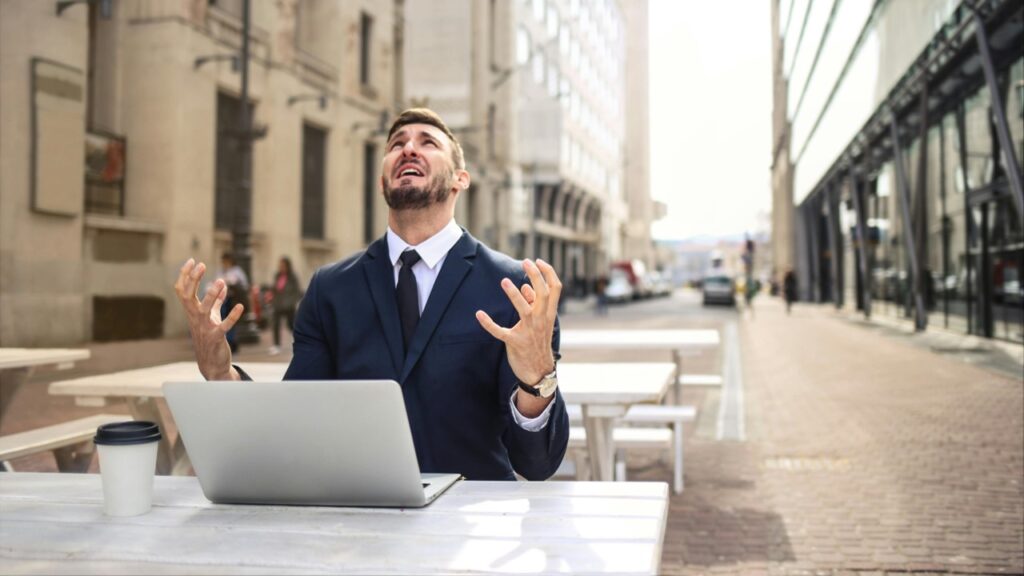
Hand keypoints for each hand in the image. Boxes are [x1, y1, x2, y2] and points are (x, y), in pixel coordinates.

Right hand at [173, 259, 241, 380]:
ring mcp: (204, 329)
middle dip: (193, 280)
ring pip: (203, 309)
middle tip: (201, 264)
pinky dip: (232, 317)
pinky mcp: (216, 338)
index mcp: (192, 312)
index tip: (191, 260)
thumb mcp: (212, 317)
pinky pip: (223, 326)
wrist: (212, 364)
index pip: (182, 291)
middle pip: (188, 296)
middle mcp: (195, 319)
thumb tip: (223, 285)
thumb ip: (216, 302)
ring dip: (211, 295)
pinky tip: (240, 306)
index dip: (185, 276)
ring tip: (220, 281)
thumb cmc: (210, 338)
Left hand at [476, 259, 560, 384]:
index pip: (555, 289)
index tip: (538, 261)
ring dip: (513, 294)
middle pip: (543, 293)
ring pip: (524, 309)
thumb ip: (534, 304)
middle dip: (535, 276)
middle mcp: (541, 320)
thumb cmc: (538, 342)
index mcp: (549, 314)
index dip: (548, 273)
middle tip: (525, 262)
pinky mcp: (515, 342)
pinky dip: (489, 323)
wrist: (538, 371)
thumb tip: (525, 287)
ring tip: (504, 281)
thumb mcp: (541, 323)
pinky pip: (500, 331)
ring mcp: (529, 332)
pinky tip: (479, 314)